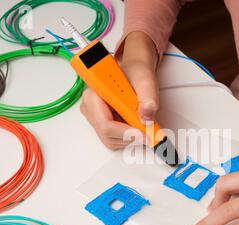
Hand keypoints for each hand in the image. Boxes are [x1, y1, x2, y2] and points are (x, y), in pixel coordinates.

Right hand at [80, 31, 159, 149]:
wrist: (135, 70)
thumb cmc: (136, 72)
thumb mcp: (146, 82)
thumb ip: (148, 99)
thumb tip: (147, 117)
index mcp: (94, 94)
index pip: (105, 125)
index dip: (125, 132)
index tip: (143, 133)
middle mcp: (91, 107)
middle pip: (108, 136)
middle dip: (130, 136)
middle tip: (147, 129)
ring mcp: (95, 116)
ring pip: (112, 140)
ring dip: (130, 136)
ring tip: (140, 120)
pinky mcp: (102, 123)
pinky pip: (115, 138)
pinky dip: (129, 135)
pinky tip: (135, 122)